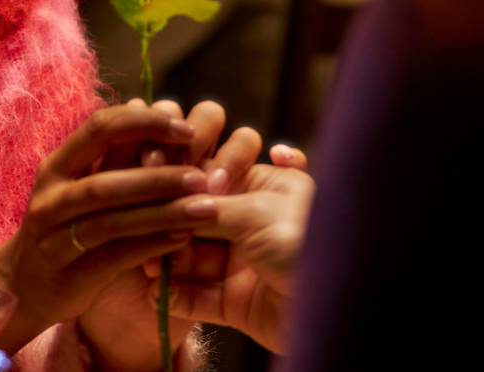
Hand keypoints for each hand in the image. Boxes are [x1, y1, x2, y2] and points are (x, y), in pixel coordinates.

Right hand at [0, 102, 211, 356]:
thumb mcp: (80, 185)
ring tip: (206, 208)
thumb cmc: (65, 226)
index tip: (186, 130)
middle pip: (106, 181)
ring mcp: (54, 239)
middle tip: (204, 176)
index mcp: (56, 166)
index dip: (145, 123)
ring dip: (162, 213)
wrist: (22, 286)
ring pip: (111, 221)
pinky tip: (183, 239)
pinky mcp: (68, 276)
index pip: (99, 128)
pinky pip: (114, 257)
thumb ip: (114, 159)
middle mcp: (50, 197)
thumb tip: (162, 115)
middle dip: (160, 176)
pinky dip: (151, 246)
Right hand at [151, 134, 313, 353]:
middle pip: (196, 218)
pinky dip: (176, 296)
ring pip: (192, 258)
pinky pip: (199, 297)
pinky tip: (157, 292)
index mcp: (265, 187)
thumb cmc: (306, 243)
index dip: (180, 181)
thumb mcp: (255, 211)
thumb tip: (166, 201)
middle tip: (143, 228)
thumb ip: (206, 205)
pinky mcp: (238, 304)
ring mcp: (244, 264)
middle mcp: (253, 222)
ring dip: (167, 260)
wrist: (340, 307)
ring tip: (148, 264)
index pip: (211, 175)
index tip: (149, 180)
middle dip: (168, 224)